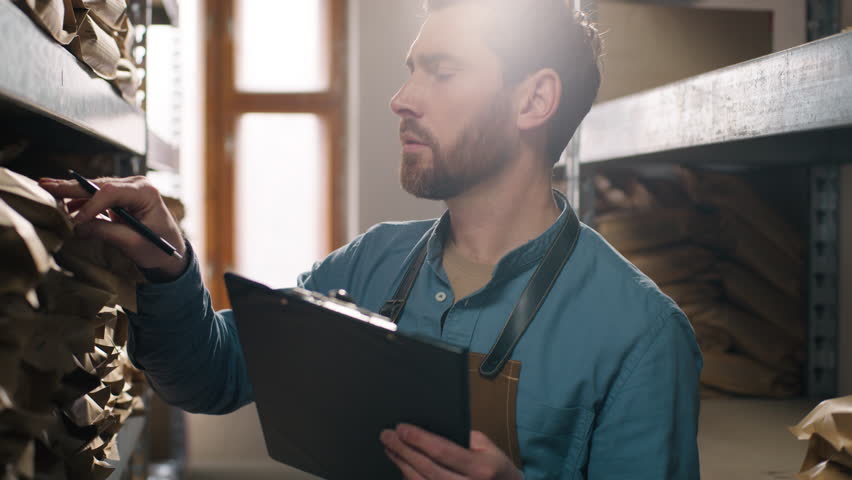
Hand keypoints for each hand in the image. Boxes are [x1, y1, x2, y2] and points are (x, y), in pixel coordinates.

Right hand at [39, 175, 187, 279]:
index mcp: (146, 192)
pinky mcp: (119, 199)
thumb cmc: (159, 247)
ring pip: (94, 189)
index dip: (91, 204)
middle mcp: (136, 185)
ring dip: (71, 193)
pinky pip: (96, 197)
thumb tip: (77, 227)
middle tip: (44, 185)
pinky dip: (79, 201)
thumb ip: (107, 232)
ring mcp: (127, 190)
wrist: (171, 252)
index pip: (112, 192)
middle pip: (99, 185)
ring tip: (45, 191)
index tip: (76, 220)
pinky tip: (61, 203)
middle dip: (71, 187)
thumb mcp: (134, 243)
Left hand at [380, 424, 522, 479]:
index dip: (418, 439)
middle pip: (427, 468)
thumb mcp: (487, 447)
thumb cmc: (497, 468)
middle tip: (387, 436)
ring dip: (402, 464)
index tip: (401, 428)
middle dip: (404, 450)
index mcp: (481, 468)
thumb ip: (462, 439)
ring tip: (390, 448)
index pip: (442, 451)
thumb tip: (431, 430)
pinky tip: (402, 466)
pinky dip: (410, 478)